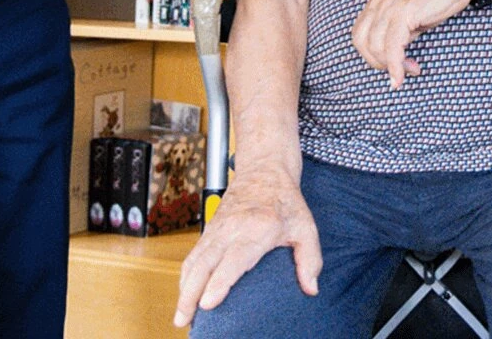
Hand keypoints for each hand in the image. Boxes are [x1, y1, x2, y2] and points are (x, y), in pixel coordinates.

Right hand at [174, 168, 320, 326]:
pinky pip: (192, 256)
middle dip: (191, 294)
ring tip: (180, 317)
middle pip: (204, 264)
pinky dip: (185, 277)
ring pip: (193, 262)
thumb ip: (310, 259)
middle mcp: (232, 229)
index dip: (220, 282)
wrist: (264, 171)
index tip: (208, 304)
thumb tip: (311, 289)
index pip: (234, 258)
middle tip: (183, 320)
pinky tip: (185, 295)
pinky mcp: (208, 230)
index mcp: (258, 228)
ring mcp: (217, 229)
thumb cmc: (286, 202)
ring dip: (184, 290)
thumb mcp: (306, 227)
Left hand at [350, 0, 472, 88]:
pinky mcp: (404, 12)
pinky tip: (405, 74)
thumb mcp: (411, 13)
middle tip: (398, 71)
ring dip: (390, 66)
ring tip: (411, 69)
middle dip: (377, 62)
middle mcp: (380, 0)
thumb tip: (394, 57)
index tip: (391, 64)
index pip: (360, 33)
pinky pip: (392, 46)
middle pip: (361, 41)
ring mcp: (390, 4)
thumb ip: (397, 31)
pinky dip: (396, 66)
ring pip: (375, 46)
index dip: (371, 54)